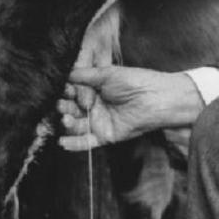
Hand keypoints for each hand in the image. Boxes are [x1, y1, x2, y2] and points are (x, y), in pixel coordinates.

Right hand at [58, 66, 203, 151]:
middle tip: (62, 104)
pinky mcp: (106, 136)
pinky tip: (62, 142)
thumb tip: (65, 74)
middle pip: (72, 109)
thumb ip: (84, 75)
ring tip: (65, 118)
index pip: (72, 92)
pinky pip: (87, 142)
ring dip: (67, 123)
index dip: (66, 91)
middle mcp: (96, 107)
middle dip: (64, 107)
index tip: (63, 89)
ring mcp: (100, 122)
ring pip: (77, 125)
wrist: (156, 98)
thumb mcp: (106, 74)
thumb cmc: (136, 82)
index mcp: (95, 90)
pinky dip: (74, 144)